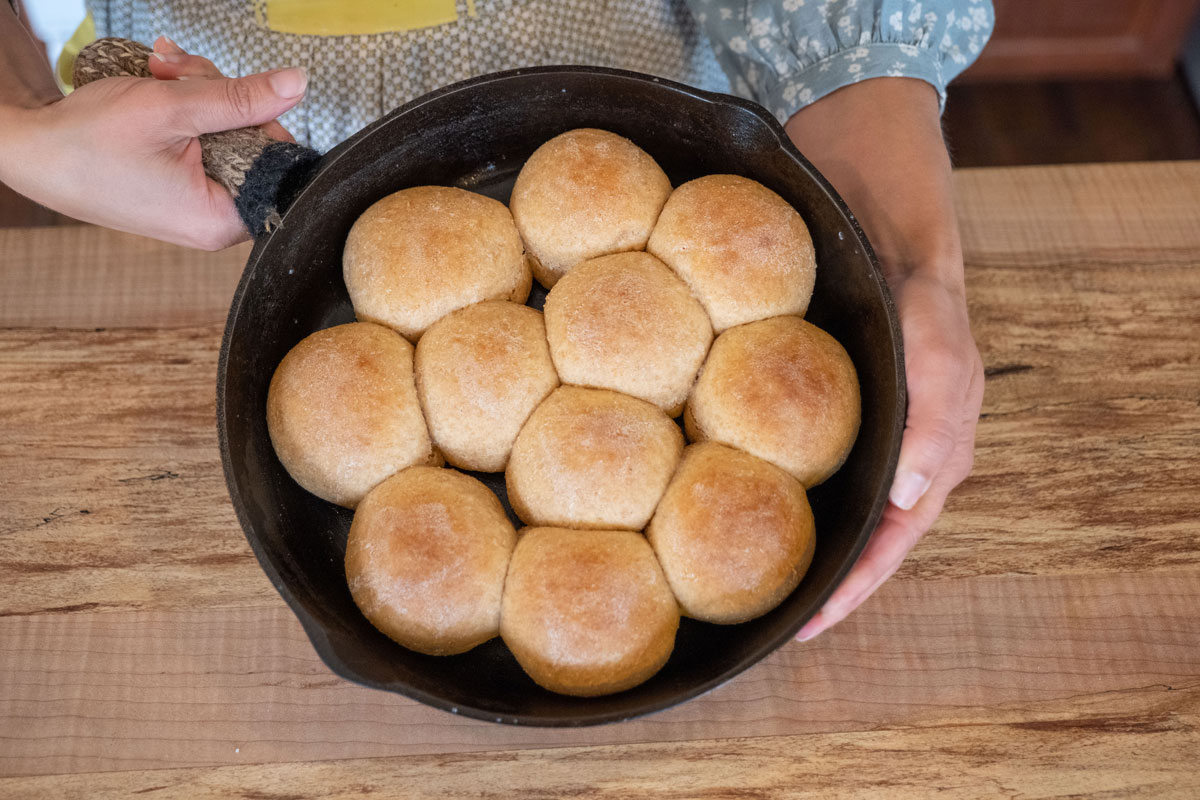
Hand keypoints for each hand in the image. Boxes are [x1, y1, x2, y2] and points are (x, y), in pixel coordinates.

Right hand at [0, 38, 305, 249]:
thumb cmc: (86, 142)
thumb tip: (295, 86)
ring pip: (228, 132)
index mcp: (220, 220)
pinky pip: (205, 137)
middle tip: (179, 72)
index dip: (261, 121)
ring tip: (160, 71)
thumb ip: (239, 99)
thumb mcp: (171, 110)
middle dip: (221, 96)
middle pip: (254, 144)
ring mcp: (198, 200)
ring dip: (199, 90)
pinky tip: (159, 82)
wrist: (30, 151)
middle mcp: (215, 219)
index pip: (279, 167)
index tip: (228, 95)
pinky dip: (186, 104)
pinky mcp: (183, 183)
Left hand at [796, 271, 982, 639]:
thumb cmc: (925, 305)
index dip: (857, 587)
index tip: (813, 624)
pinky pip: (827, 479)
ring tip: (769, 590)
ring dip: (816, 556)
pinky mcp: (847, 425)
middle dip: (833, 588)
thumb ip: (935, 422)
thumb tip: (909, 499)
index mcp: (938, 462)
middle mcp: (909, 464)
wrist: (897, 251)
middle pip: (870, 544)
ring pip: (848, 517)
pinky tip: (761, 517)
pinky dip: (801, 507)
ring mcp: (879, 447)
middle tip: (782, 625)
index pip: (894, 543)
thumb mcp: (940, 355)